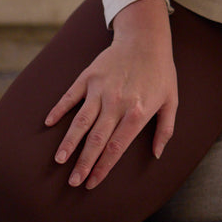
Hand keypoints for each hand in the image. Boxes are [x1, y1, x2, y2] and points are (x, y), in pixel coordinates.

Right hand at [44, 0, 176, 188]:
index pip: (117, 147)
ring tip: (59, 160)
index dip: (103, 167)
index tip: (93, 183)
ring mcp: (101, 89)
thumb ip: (165, 129)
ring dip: (69, 142)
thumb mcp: (171, 101)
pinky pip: (71, 96)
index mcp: (138, 113)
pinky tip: (49, 123)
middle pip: (97, 140)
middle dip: (84, 163)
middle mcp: (117, 103)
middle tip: (73, 182)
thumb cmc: (161, 72)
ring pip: (81, 121)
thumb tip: (157, 154)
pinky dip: (59, 109)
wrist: (146, 39)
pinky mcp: (89, 77)